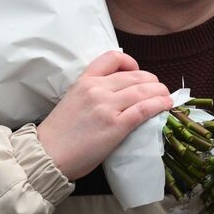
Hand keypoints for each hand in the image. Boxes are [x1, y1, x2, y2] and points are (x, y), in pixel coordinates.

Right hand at [37, 50, 173, 180]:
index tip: (137, 72)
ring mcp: (107, 107)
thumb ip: (92, 94)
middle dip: (152, 81)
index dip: (130, 62)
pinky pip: (143, 110)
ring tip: (167, 97)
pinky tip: (166, 105)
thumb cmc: (58, 134)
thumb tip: (116, 97)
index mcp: (84, 81)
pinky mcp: (115, 126)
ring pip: (143, 90)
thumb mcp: (72, 101)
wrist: (46, 155)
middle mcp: (97, 89)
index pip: (112, 58)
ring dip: (161, 92)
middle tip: (158, 90)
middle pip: (135, 76)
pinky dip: (159, 105)